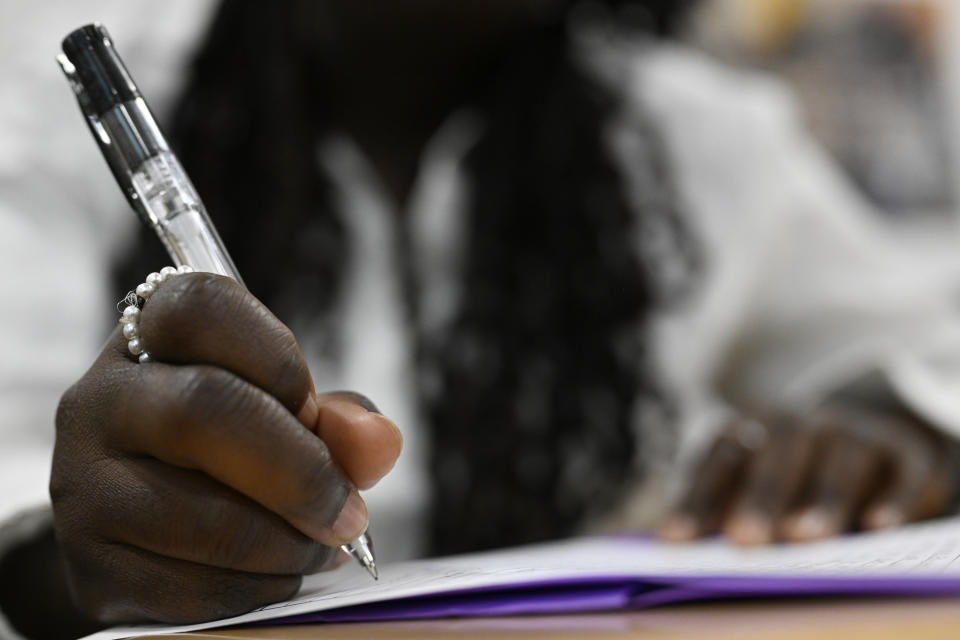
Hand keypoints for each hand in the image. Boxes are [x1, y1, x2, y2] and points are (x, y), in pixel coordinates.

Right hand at [52, 273, 401, 623]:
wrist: (144, 527)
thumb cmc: (227, 449)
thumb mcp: (283, 412)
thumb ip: (339, 420)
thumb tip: (379, 442)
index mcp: (148, 336)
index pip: (205, 307)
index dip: (279, 361)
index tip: (315, 413)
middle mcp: (101, 400)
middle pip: (206, 408)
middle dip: (301, 469)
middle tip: (349, 510)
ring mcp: (83, 486)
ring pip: (202, 515)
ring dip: (289, 543)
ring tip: (321, 545)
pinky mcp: (91, 566)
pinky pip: (193, 587)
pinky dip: (259, 588)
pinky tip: (279, 574)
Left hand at [659, 406, 955, 544]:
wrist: (872, 438)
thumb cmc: (795, 475)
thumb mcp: (755, 481)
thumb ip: (724, 507)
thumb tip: (680, 546)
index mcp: (754, 427)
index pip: (720, 459)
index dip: (697, 498)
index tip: (676, 539)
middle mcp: (804, 422)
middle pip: (778, 453)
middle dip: (760, 497)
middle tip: (745, 539)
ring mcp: (857, 432)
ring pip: (841, 459)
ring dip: (822, 498)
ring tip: (806, 538)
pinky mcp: (906, 452)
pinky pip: (902, 471)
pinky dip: (894, 497)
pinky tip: (880, 527)